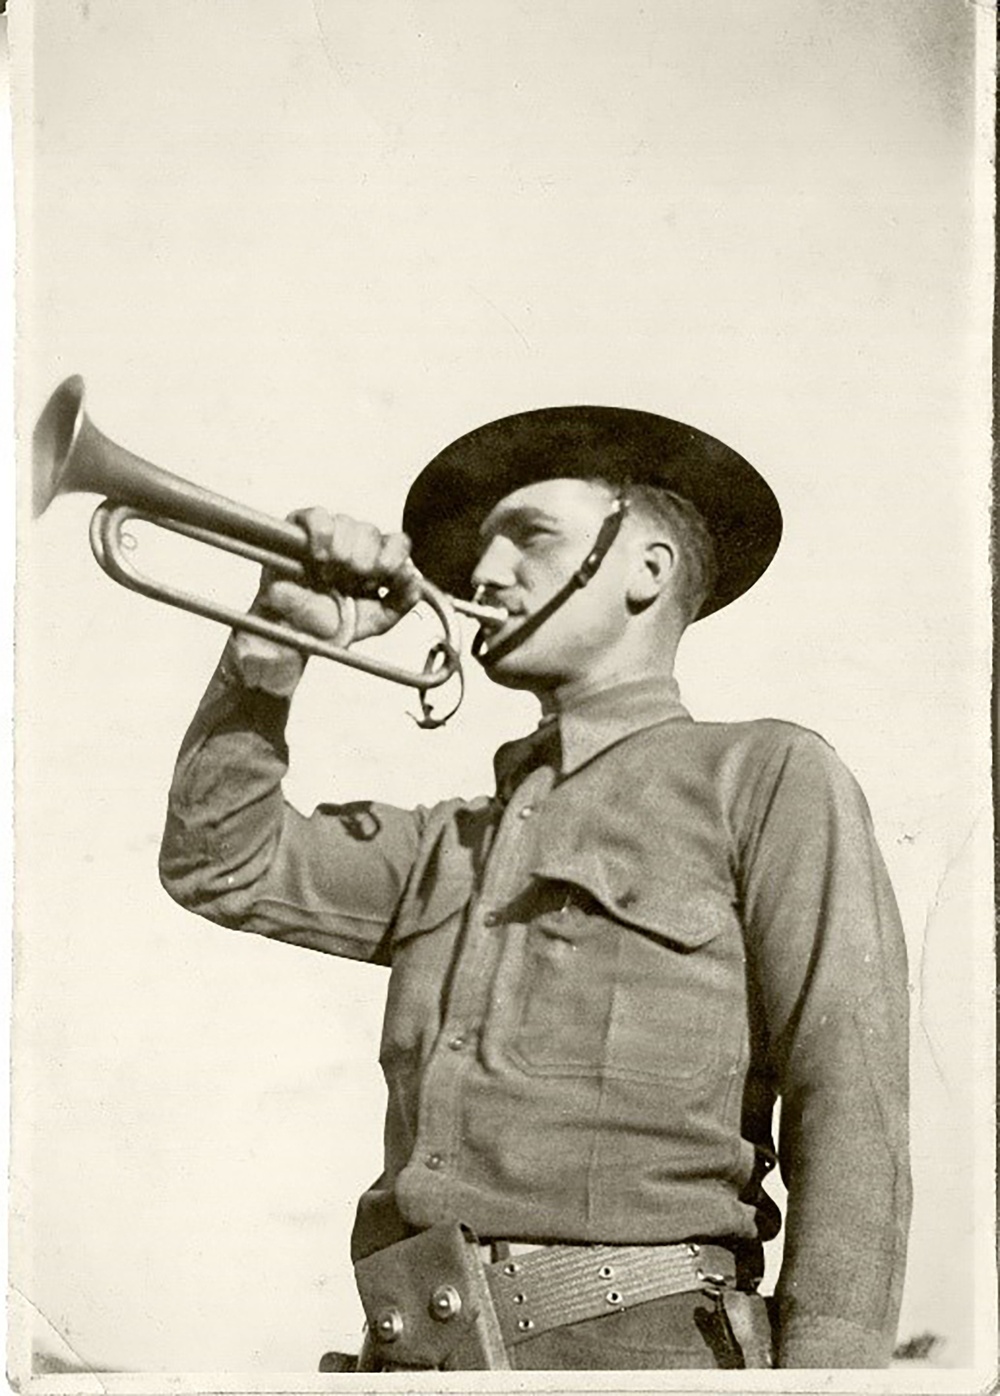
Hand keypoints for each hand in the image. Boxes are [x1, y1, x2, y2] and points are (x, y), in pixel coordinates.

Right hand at [231, 508, 422, 693]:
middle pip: (371, 531)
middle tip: (350, 579)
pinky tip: (319, 555)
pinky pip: (318, 516)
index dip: (393, 555)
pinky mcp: (300, 527)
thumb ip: (400, 603)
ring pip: (347, 522)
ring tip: (330, 573)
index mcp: (376, 562)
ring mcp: (328, 534)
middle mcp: (355, 544)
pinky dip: (322, 534)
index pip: (397, 542)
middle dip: (365, 558)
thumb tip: (415, 580)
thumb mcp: (374, 621)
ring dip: (343, 549)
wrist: (291, 633)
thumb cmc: (329, 624)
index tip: (383, 575)